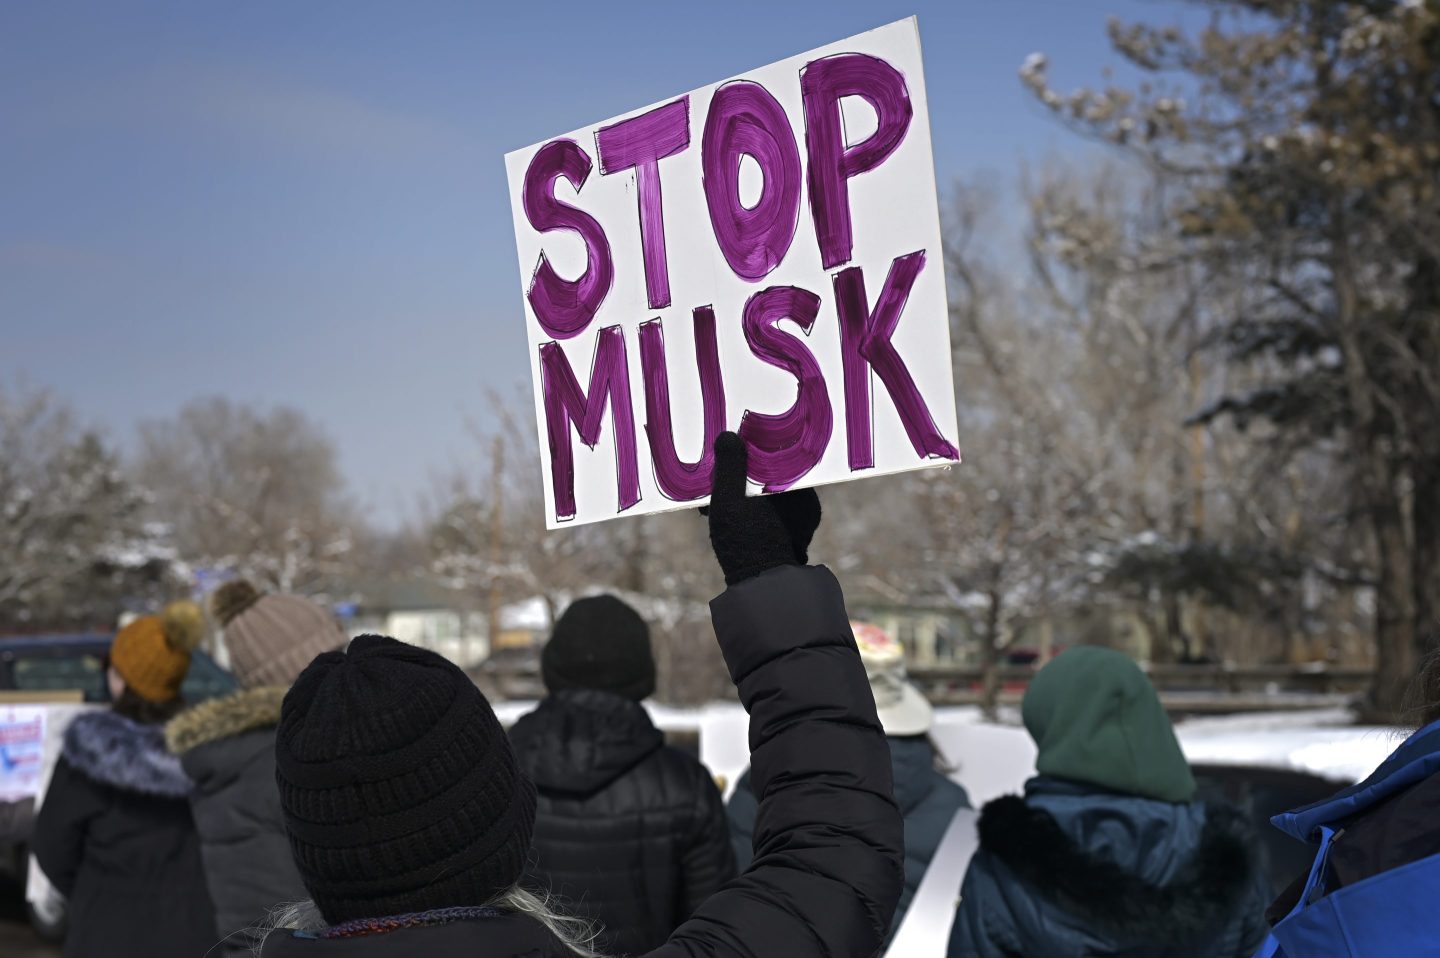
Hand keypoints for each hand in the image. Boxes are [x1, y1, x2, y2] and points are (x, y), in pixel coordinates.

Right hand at [705, 432, 821, 585]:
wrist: (760, 589)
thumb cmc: (744, 543)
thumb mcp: (729, 500)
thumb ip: (729, 466)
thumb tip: (729, 436)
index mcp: (796, 487)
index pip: (772, 458)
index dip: (746, 455)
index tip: (725, 459)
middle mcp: (806, 502)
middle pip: (769, 477)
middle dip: (741, 478)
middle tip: (715, 485)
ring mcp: (803, 521)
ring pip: (768, 496)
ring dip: (743, 497)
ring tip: (716, 507)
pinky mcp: (795, 537)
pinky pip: (772, 514)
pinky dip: (752, 513)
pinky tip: (729, 521)